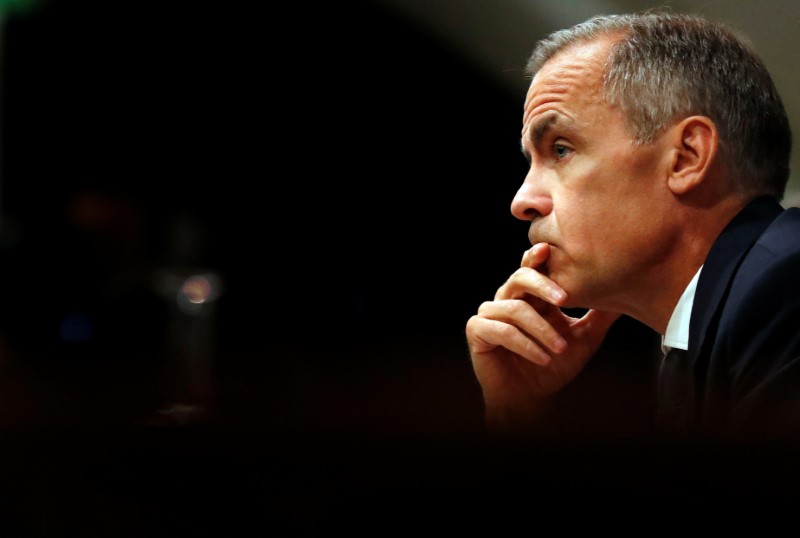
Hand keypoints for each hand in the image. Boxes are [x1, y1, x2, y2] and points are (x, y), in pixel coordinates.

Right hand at [466, 243, 619, 431]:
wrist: (530, 399)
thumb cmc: (554, 367)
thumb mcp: (584, 339)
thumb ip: (600, 317)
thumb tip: (626, 295)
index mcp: (531, 296)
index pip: (533, 268)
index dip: (537, 257)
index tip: (550, 249)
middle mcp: (509, 299)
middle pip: (519, 278)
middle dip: (542, 285)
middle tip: (563, 299)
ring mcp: (490, 313)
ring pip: (515, 308)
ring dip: (540, 329)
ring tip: (559, 348)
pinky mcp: (477, 331)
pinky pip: (501, 330)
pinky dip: (524, 344)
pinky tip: (542, 358)